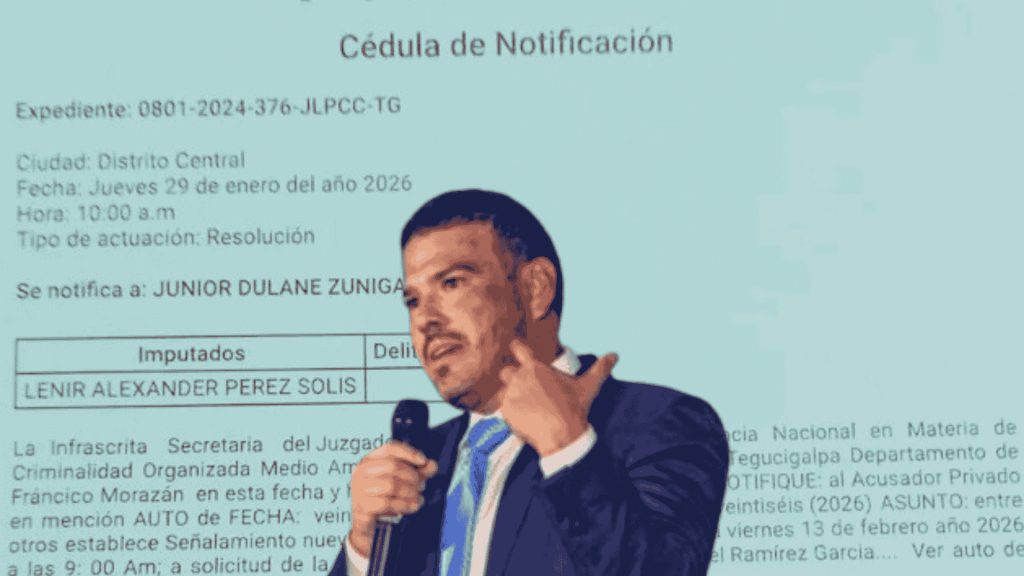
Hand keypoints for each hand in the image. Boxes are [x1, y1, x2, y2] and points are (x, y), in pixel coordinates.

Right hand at [347, 441, 437, 557]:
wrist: (366, 523)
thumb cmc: (384, 497)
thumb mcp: (403, 483)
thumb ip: (418, 473)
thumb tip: (433, 465)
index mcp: (370, 460)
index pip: (389, 448)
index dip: (408, 452)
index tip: (423, 461)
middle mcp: (361, 471)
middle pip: (392, 466)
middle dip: (412, 476)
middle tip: (423, 486)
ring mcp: (359, 488)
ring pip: (390, 484)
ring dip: (410, 492)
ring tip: (419, 498)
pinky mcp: (361, 505)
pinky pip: (387, 503)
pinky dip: (404, 504)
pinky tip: (413, 507)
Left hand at [496, 340, 617, 456]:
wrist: (563, 436)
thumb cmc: (574, 408)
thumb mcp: (588, 386)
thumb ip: (600, 368)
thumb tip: (615, 355)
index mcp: (535, 367)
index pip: (517, 347)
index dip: (517, 349)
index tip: (519, 353)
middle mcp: (519, 377)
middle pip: (505, 371)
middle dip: (512, 379)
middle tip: (526, 391)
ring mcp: (510, 394)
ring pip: (502, 390)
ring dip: (510, 396)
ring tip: (526, 408)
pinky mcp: (505, 411)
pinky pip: (501, 408)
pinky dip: (510, 413)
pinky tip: (524, 419)